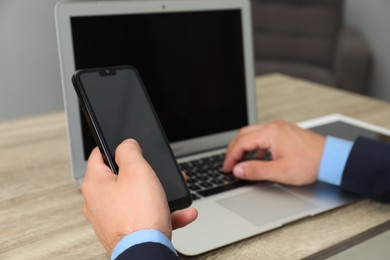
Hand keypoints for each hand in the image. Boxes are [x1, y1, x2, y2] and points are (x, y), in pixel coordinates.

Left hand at [82, 139, 197, 253]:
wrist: (146, 253)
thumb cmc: (139, 217)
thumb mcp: (138, 170)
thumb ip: (129, 151)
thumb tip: (126, 144)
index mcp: (95, 184)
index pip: (98, 155)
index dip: (114, 147)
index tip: (128, 147)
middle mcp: (98, 202)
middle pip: (121, 177)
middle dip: (144, 173)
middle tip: (156, 171)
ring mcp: (111, 218)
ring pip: (136, 197)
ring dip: (157, 194)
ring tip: (173, 193)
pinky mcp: (125, 232)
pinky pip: (144, 216)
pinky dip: (162, 212)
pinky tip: (180, 212)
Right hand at [223, 120, 325, 184]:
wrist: (332, 159)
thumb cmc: (311, 163)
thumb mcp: (280, 171)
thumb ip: (256, 170)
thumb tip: (238, 170)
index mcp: (271, 133)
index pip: (242, 142)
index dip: (231, 156)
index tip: (227, 168)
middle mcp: (274, 127)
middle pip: (244, 134)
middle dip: (233, 149)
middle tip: (229, 163)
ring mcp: (280, 128)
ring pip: (253, 134)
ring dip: (243, 147)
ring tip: (240, 161)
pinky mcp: (285, 132)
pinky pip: (263, 136)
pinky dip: (255, 146)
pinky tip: (257, 158)